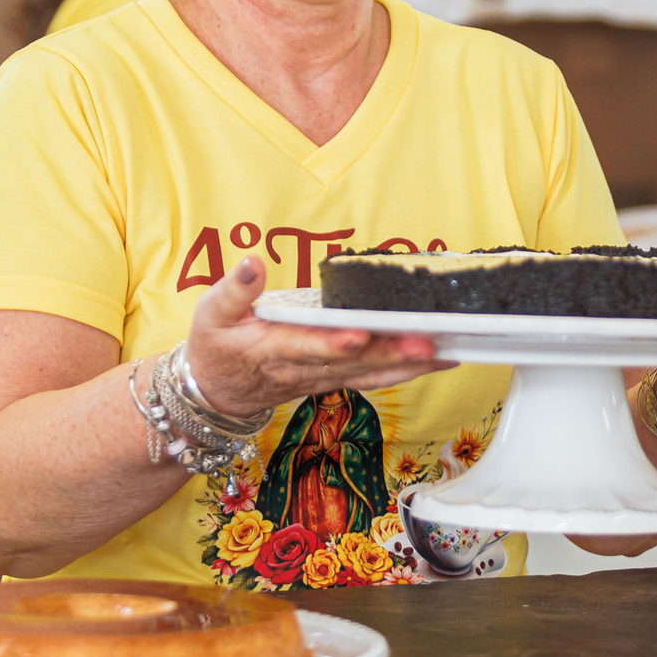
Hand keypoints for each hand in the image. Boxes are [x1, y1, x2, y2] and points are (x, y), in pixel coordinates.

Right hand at [183, 255, 456, 419]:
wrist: (218, 394)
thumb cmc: (216, 349)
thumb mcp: (211, 314)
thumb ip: (235, 290)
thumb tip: (252, 262)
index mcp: (273, 348)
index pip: (307, 346)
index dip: (333, 343)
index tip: (359, 335)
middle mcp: (304, 368)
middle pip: (352, 363)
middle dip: (389, 353)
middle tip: (424, 341)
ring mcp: (323, 378)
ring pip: (371, 374)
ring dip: (408, 365)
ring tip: (445, 350)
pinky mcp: (336, 380)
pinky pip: (375, 378)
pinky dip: (407, 371)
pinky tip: (437, 361)